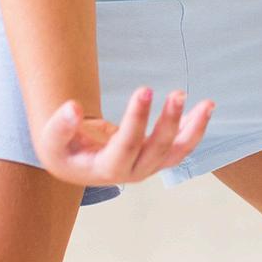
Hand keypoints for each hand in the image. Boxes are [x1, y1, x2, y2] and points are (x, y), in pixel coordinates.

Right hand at [34, 87, 213, 187]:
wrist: (75, 162)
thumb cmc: (64, 150)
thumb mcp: (53, 141)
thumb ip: (60, 126)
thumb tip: (72, 108)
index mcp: (105, 170)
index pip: (126, 146)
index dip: (136, 119)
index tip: (144, 89)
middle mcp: (132, 172)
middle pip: (157, 149)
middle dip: (169, 121)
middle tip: (178, 92)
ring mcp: (148, 167)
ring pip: (177, 152)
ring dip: (194, 128)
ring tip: (208, 104)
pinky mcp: (157, 158)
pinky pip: (181, 147)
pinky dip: (194, 129)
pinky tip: (203, 109)